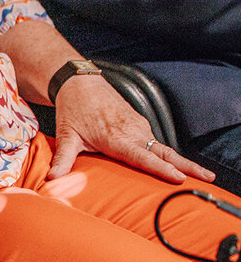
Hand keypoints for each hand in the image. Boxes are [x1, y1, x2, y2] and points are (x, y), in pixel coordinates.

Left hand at [50, 75, 213, 183]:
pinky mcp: (140, 123)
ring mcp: (139, 126)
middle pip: (164, 153)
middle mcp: (132, 132)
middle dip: (187, 166)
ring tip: (200, 176)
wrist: (80, 82)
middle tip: (208, 178)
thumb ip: (62, 158)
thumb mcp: (67, 135)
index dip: (160, 168)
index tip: (178, 177)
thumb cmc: (73, 110)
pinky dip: (167, 154)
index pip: (142, 157)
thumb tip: (52, 178)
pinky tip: (178, 166)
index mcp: (116, 138)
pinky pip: (155, 142)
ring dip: (180, 162)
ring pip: (162, 148)